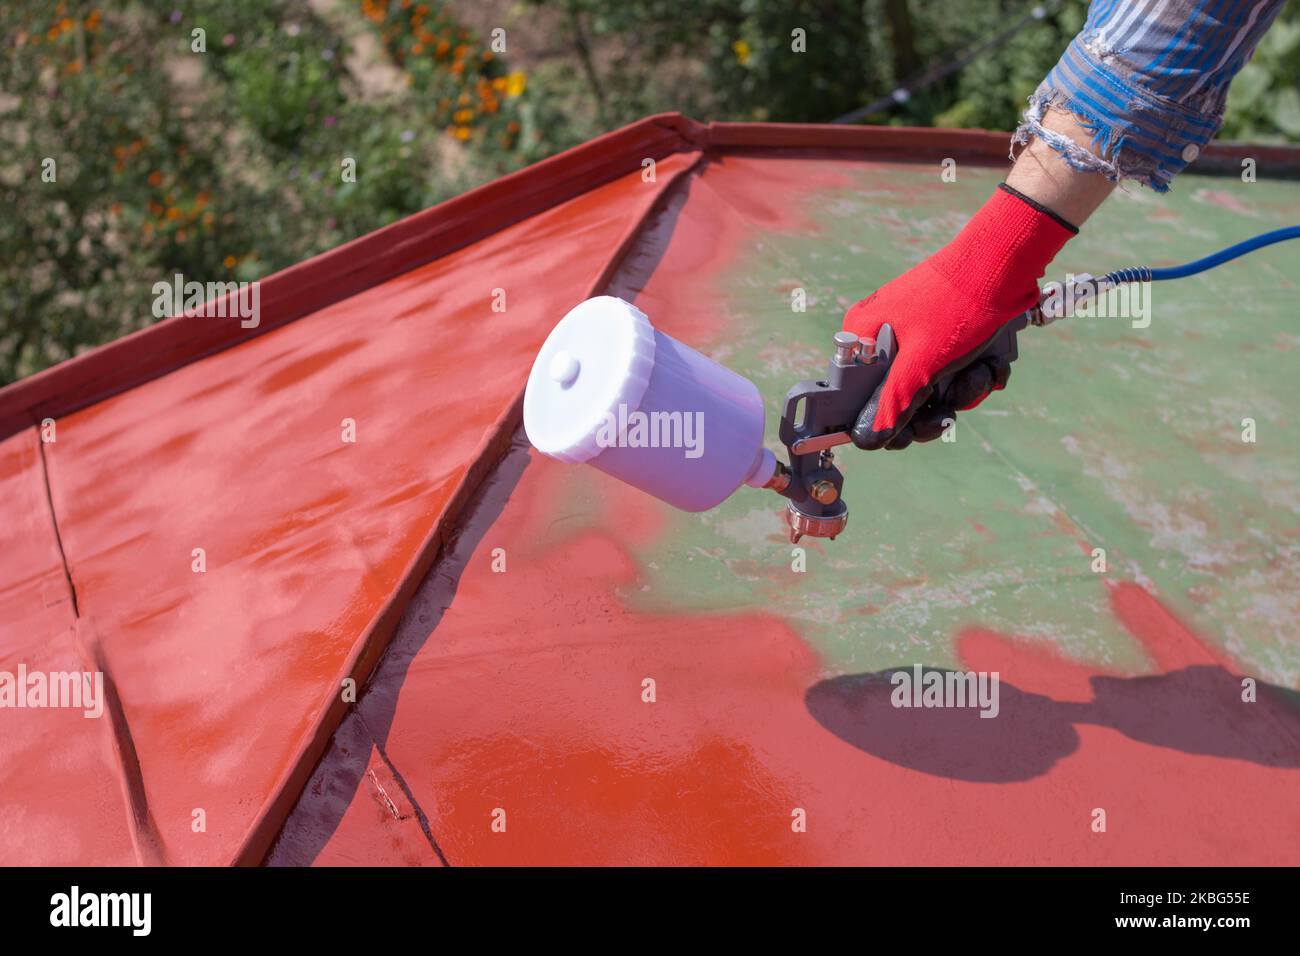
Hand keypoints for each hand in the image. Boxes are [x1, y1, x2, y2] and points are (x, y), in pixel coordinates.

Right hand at [842, 183, 1075, 449]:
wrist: (1005, 261)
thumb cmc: (957, 305)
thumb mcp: (922, 362)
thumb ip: (893, 402)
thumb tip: (870, 438)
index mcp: (863, 337)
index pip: (859, 396)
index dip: (887, 421)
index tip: (913, 432)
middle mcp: (882, 333)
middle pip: (899, 394)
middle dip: (935, 405)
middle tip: (951, 412)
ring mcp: (913, 330)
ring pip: (931, 383)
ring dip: (963, 387)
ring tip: (982, 372)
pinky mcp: (941, 329)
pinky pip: (950, 366)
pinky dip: (974, 370)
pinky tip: (990, 363)